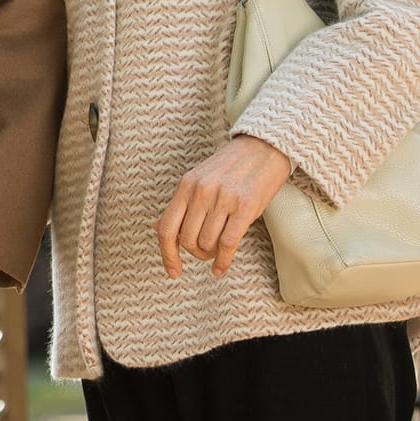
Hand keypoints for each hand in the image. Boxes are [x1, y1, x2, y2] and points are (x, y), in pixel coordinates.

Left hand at [155, 135, 294, 277]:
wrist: (263, 148)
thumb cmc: (230, 168)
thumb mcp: (198, 180)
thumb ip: (180, 205)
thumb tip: (156, 227)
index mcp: (185, 186)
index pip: (166, 228)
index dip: (167, 255)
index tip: (173, 272)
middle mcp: (200, 192)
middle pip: (187, 240)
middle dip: (196, 253)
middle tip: (206, 251)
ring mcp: (222, 199)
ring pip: (207, 244)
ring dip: (211, 254)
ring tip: (218, 249)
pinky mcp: (244, 206)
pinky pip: (228, 244)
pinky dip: (223, 261)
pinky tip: (221, 267)